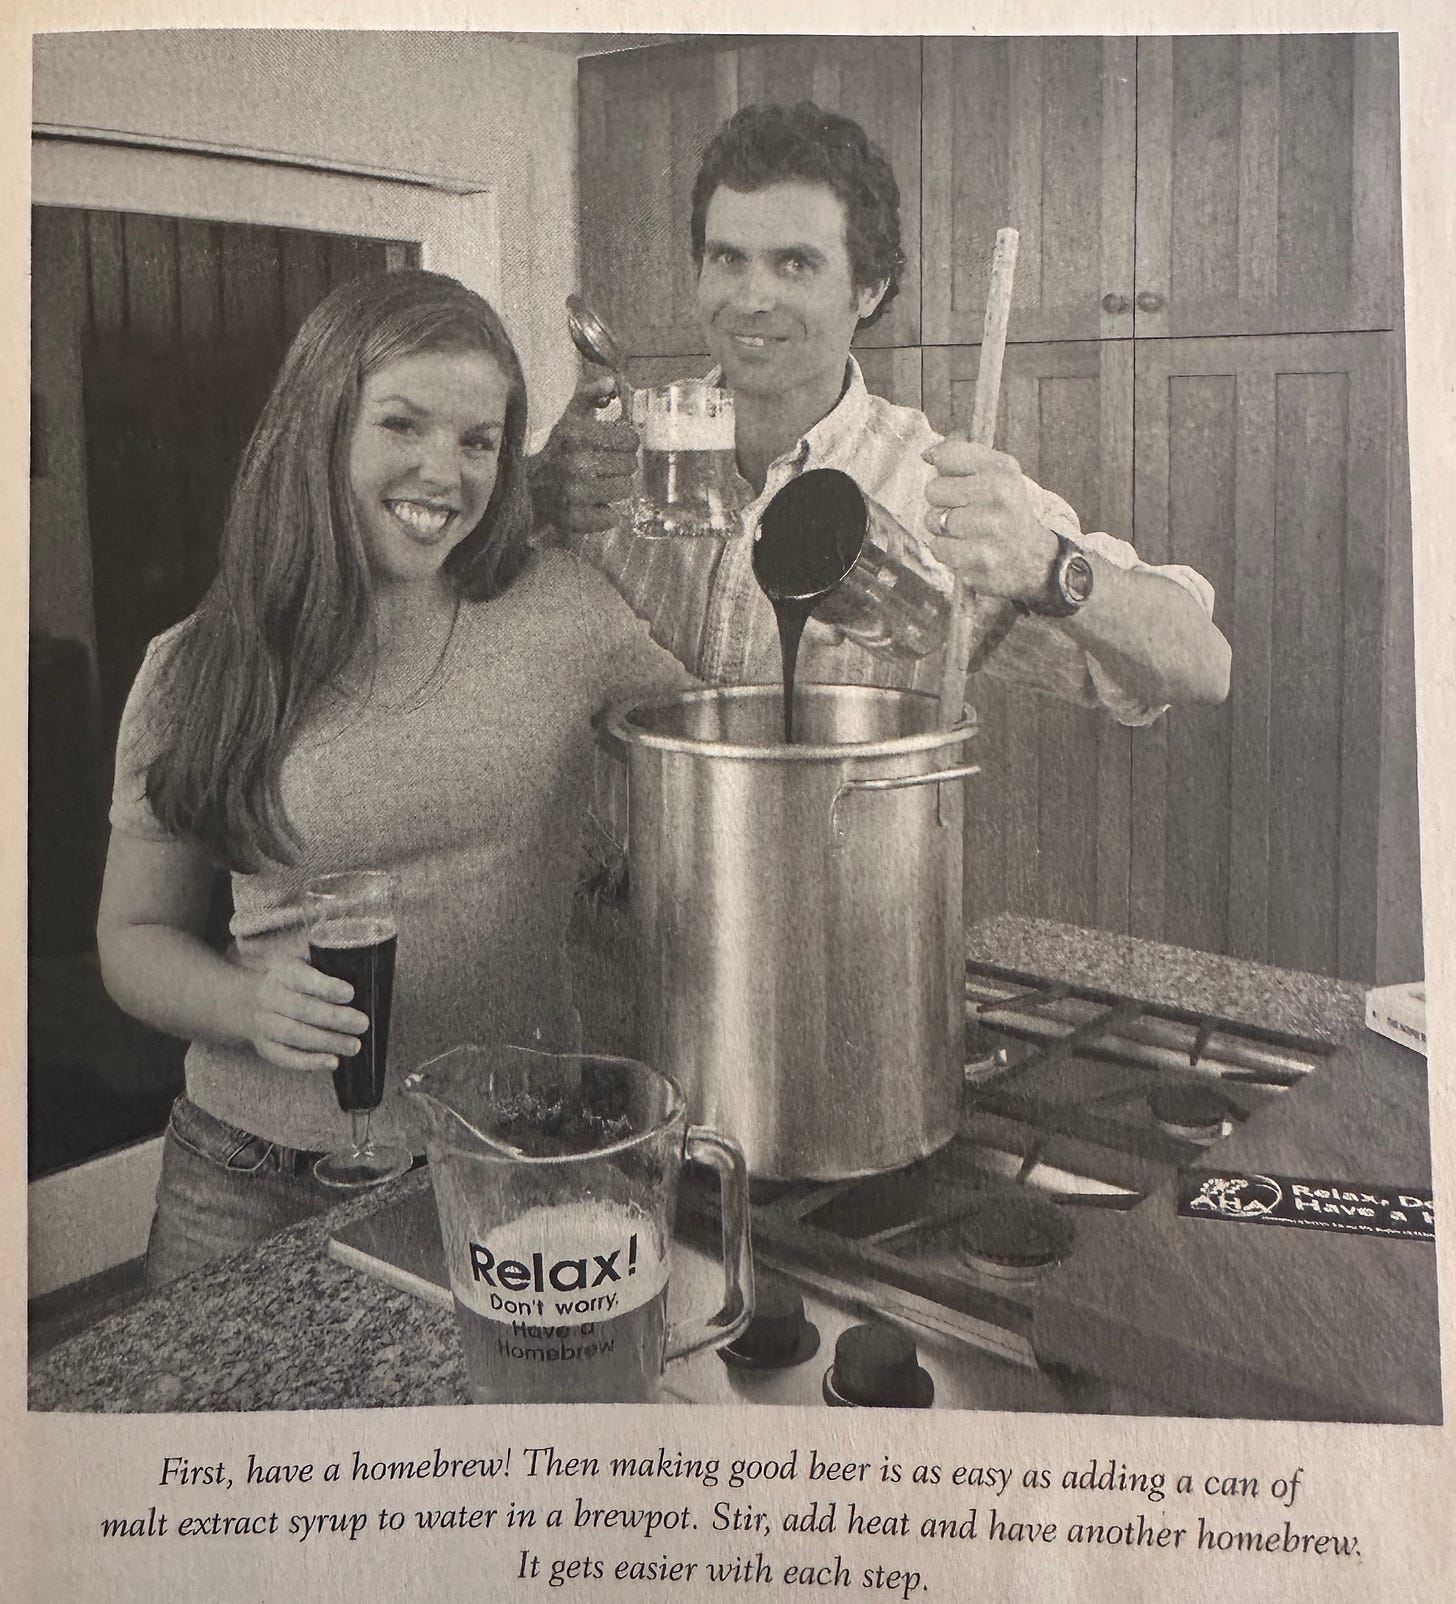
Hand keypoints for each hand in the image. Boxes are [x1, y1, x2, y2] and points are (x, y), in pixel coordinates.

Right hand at [246, 957, 367, 1073]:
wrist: (244, 999)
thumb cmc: (289, 980)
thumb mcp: (301, 962)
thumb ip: (324, 965)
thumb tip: (359, 973)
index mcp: (284, 972)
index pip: (304, 979)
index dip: (327, 988)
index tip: (350, 994)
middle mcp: (271, 997)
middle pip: (304, 1009)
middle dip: (336, 1018)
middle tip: (362, 1024)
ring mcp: (265, 1023)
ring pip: (296, 1035)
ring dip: (328, 1042)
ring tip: (354, 1046)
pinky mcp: (265, 1046)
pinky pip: (285, 1057)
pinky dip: (309, 1062)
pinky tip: (333, 1062)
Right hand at [531, 377, 639, 536]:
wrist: (519, 483)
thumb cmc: (549, 447)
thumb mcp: (565, 416)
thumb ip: (589, 396)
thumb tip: (612, 382)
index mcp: (577, 435)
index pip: (628, 439)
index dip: (627, 441)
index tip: (619, 443)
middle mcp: (577, 464)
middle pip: (629, 465)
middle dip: (622, 464)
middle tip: (608, 464)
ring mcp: (575, 493)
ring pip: (624, 490)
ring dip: (616, 486)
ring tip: (601, 482)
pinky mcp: (573, 518)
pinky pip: (610, 517)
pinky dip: (606, 512)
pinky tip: (594, 503)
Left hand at [921, 440, 1059, 603]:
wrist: (1034, 558)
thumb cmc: (1005, 513)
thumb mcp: (997, 476)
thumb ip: (962, 459)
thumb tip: (927, 454)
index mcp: (1002, 469)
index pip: (947, 455)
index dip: (942, 468)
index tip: (953, 479)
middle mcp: (1000, 494)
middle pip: (934, 490)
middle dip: (941, 503)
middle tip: (964, 513)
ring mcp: (993, 527)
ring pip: (934, 521)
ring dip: (942, 531)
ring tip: (966, 534)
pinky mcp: (984, 558)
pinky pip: (939, 548)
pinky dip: (946, 552)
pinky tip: (966, 551)